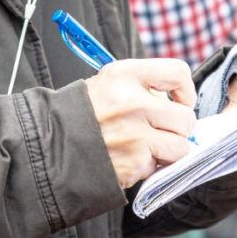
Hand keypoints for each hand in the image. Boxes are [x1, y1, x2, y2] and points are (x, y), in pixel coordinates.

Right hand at [86, 59, 196, 187]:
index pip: (177, 72)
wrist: (50, 147)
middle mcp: (131, 103)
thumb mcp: (108, 85)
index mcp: (124, 76)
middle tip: (161, 130)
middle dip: (178, 127)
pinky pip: (161, 165)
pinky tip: (132, 158)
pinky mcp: (133, 163)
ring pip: (181, 146)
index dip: (186, 90)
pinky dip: (151, 165)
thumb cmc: (85, 115)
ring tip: (148, 146)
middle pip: (186, 117)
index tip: (181, 101)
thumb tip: (182, 103)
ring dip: (169, 149)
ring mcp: (134, 135)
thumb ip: (144, 87)